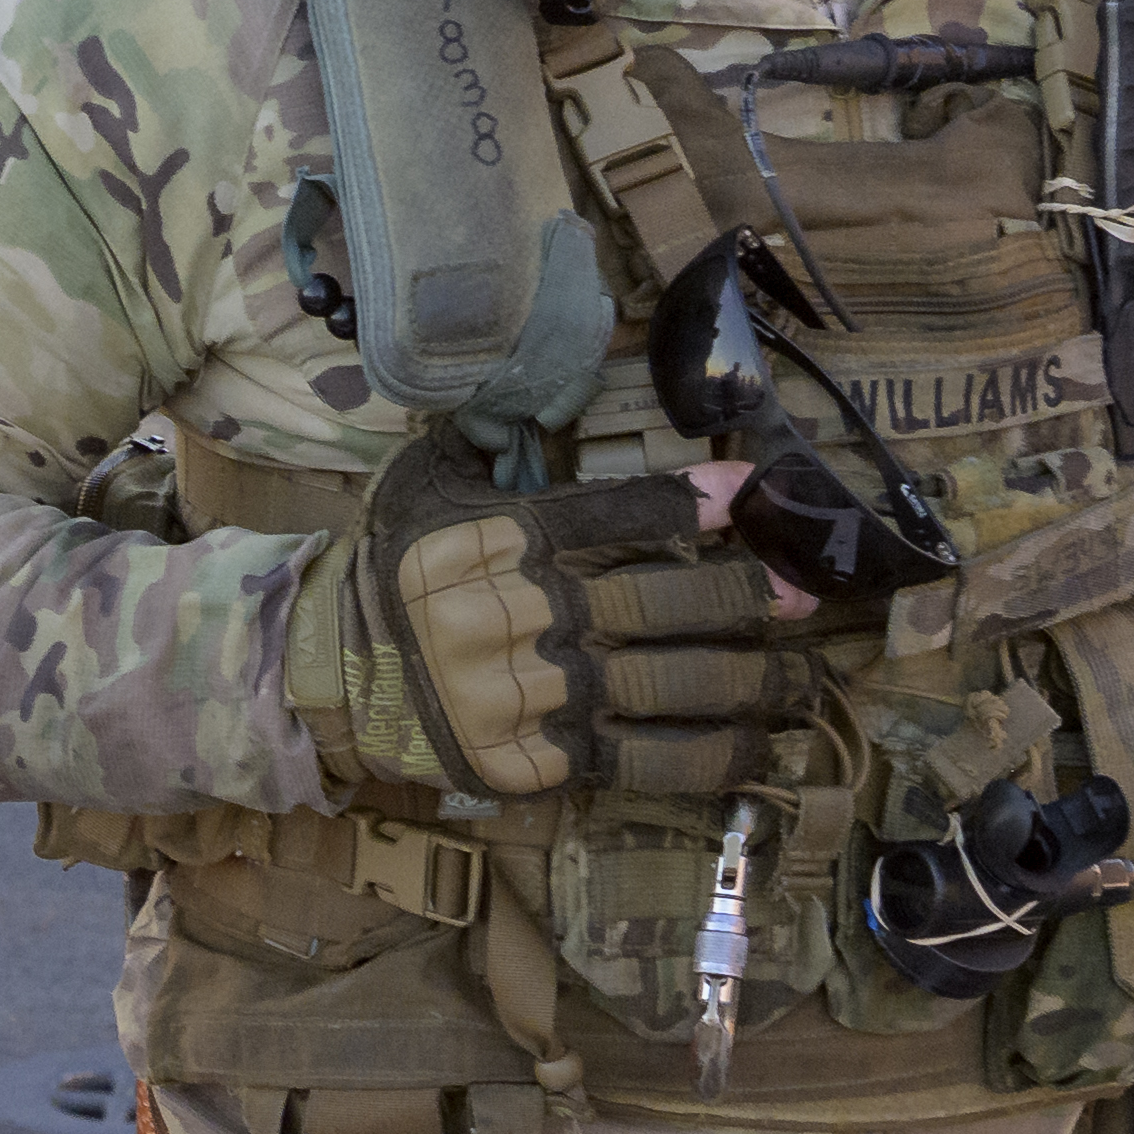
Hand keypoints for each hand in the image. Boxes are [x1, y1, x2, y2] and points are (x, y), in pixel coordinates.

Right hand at [280, 466, 795, 799]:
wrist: (330, 678)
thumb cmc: (396, 571)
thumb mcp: (426, 484)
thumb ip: (493, 436)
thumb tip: (549, 373)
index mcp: (499, 541)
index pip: (610, 513)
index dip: (690, 500)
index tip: (750, 489)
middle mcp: (521, 616)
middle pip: (659, 599)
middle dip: (743, 595)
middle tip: (801, 595)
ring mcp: (533, 694)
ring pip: (666, 681)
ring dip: (750, 679)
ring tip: (803, 675)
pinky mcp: (538, 760)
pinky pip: (642, 758)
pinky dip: (710, 755)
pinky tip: (759, 746)